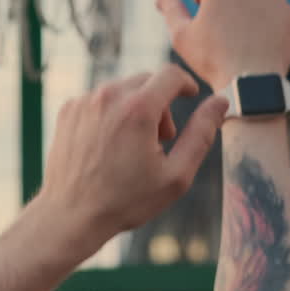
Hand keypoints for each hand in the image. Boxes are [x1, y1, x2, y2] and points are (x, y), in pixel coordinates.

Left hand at [36, 65, 229, 249]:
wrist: (70, 215)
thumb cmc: (126, 201)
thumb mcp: (176, 175)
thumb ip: (202, 134)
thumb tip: (220, 102)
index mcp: (138, 109)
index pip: (171, 74)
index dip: (186, 84)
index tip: (191, 96)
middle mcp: (108, 96)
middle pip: (147, 81)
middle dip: (161, 103)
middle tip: (161, 140)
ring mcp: (84, 101)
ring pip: (123, 89)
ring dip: (136, 108)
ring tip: (133, 147)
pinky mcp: (68, 110)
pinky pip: (100, 99)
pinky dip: (111, 113)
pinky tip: (110, 145)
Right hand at [156, 0, 289, 92]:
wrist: (251, 82)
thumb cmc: (212, 58)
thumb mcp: (181, 35)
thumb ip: (171, 11)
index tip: (204, 19)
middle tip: (221, 29)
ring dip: (244, 6)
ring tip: (239, 35)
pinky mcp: (286, 9)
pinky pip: (271, 7)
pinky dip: (263, 18)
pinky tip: (255, 39)